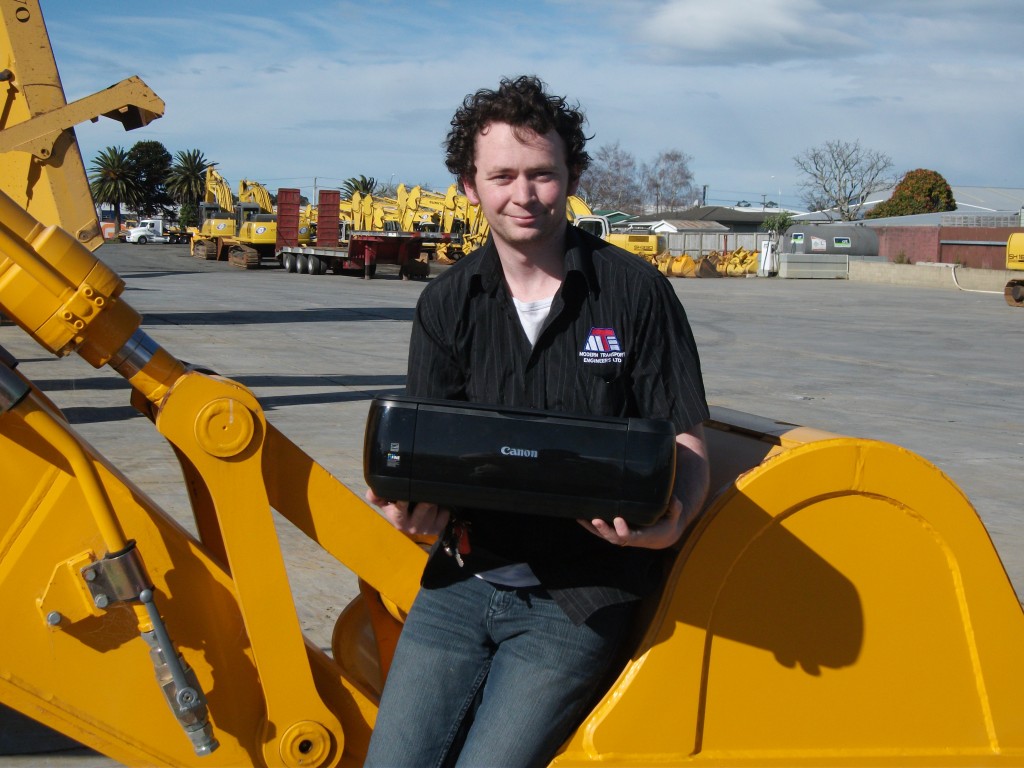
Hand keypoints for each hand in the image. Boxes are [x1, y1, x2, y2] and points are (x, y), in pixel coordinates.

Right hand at [364, 488, 449, 536]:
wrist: (410, 524)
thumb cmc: (398, 511)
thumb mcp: (386, 504)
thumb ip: (376, 497)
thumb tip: (371, 491)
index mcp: (399, 521)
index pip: (401, 510)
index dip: (404, 501)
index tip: (407, 494)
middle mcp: (412, 527)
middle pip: (423, 508)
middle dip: (425, 498)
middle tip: (427, 488)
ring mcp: (426, 529)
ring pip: (434, 510)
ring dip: (435, 500)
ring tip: (432, 494)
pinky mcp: (438, 529)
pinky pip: (444, 514)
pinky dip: (443, 507)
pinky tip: (439, 504)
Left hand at [578, 496, 692, 549]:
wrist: (662, 535)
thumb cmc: (668, 522)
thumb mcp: (675, 515)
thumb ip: (675, 508)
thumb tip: (673, 499)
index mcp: (643, 536)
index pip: (631, 537)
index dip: (623, 531)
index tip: (619, 520)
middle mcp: (630, 537)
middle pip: (614, 537)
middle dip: (604, 530)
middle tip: (596, 520)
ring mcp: (621, 535)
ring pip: (603, 535)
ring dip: (592, 528)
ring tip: (581, 518)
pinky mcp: (615, 531)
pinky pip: (600, 530)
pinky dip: (589, 525)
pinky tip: (579, 516)